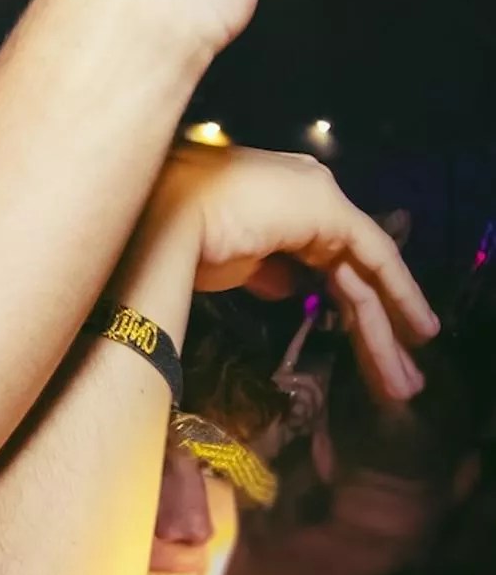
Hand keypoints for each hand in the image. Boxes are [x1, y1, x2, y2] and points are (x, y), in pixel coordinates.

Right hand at [143, 144, 436, 398]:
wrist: (157, 220)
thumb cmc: (173, 243)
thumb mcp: (225, 263)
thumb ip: (263, 272)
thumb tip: (289, 287)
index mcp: (275, 205)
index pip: (321, 258)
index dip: (341, 302)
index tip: (355, 341)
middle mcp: (305, 194)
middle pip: (347, 272)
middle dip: (371, 328)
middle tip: (393, 376)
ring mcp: (319, 200)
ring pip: (364, 273)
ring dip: (385, 329)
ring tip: (404, 380)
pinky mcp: (330, 212)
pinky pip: (376, 257)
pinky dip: (400, 293)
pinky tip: (418, 329)